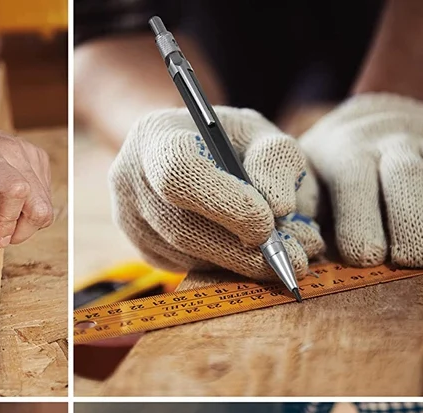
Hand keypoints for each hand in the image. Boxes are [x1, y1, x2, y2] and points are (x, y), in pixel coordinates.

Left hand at [0, 110, 53, 247]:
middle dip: (18, 230)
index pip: (14, 191)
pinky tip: (3, 200)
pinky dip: (26, 209)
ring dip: (21, 221)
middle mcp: (13, 153)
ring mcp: (29, 156)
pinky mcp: (37, 161)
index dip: (7, 221)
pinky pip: (44, 200)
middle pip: (38, 207)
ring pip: (44, 209)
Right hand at [109, 107, 324, 279]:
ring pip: (187, 255)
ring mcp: (129, 220)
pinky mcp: (142, 251)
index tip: (268, 224)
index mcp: (154, 135)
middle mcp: (128, 179)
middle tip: (294, 260)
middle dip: (241, 249)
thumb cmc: (232, 143)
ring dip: (241, 262)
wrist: (197, 158)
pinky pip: (186, 268)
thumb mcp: (261, 135)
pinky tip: (250, 252)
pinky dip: (225, 265)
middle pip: (181, 226)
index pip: (178, 172)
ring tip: (287, 254)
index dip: (222, 202)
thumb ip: (276, 159)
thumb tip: (279, 207)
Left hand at [300, 93, 422, 266]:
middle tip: (414, 258)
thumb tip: (289, 249)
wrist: (379, 118)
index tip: (365, 255)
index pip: (352, 179)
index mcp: (345, 151)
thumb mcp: (306, 180)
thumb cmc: (331, 171)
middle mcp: (390, 142)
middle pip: (405, 174)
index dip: (359, 218)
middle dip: (410, 218)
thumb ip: (300, 208)